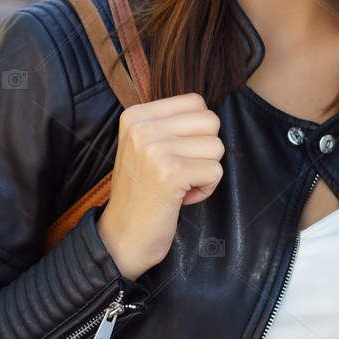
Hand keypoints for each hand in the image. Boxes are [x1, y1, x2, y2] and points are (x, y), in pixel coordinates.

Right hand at [96, 93, 223, 280]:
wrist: (121, 237)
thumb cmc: (141, 192)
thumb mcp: (144, 146)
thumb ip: (170, 125)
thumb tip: (209, 113)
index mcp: (135, 115)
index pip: (196, 102)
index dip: (197, 131)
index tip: (176, 154)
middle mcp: (142, 127)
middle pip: (211, 121)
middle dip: (205, 150)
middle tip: (181, 171)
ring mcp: (155, 149)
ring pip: (217, 147)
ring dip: (205, 172)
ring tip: (179, 185)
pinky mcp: (170, 173)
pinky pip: (215, 171)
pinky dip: (206, 189)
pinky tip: (182, 198)